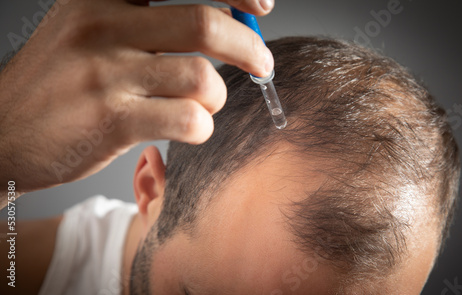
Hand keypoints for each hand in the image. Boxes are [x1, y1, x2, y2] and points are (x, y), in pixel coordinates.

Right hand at [0, 0, 273, 198]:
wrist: (5, 131)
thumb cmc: (61, 83)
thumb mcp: (93, 31)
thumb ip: (151, 23)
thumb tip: (227, 27)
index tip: (261, 6)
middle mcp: (103, 25)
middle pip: (205, 23)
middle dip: (248, 47)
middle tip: (261, 63)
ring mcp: (105, 73)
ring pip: (202, 78)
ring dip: (217, 97)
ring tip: (205, 105)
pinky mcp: (110, 119)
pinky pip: (188, 119)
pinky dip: (203, 126)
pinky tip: (191, 127)